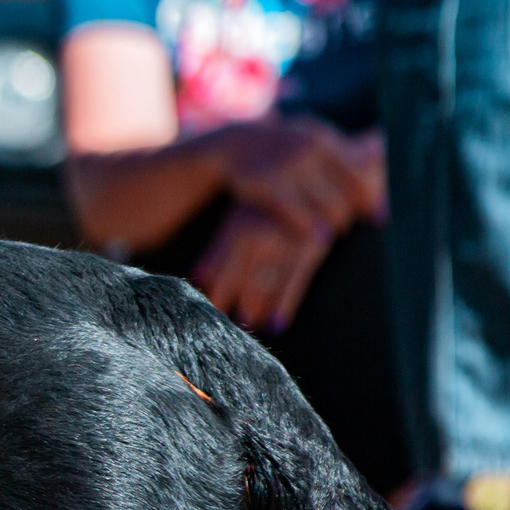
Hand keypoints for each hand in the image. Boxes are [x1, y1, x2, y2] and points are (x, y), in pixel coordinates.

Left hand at [193, 202, 331, 331]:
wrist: (309, 182)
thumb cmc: (265, 209)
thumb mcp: (238, 222)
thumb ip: (219, 252)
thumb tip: (199, 283)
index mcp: (236, 230)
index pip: (214, 270)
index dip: (209, 294)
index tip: (202, 314)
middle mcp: (258, 238)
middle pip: (238, 283)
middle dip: (229, 306)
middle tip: (222, 328)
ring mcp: (284, 244)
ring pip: (264, 287)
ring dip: (254, 310)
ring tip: (248, 324)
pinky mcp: (310, 249)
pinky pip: (295, 283)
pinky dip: (284, 306)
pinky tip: (275, 325)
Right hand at [217, 116, 385, 240]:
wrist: (233, 146)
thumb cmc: (284, 150)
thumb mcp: (314, 143)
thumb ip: (347, 165)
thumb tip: (381, 201)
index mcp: (323, 139)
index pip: (360, 177)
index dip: (369, 200)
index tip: (370, 214)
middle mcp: (307, 149)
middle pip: (345, 197)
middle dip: (345, 215)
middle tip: (340, 223)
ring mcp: (286, 166)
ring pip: (326, 209)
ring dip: (330, 226)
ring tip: (326, 231)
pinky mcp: (267, 184)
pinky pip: (299, 216)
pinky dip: (309, 230)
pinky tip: (310, 236)